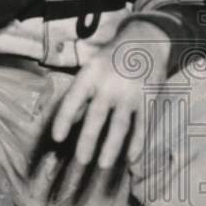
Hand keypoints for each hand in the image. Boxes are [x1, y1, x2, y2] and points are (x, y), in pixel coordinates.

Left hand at [51, 22, 170, 167]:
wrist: (146, 40)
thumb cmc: (112, 60)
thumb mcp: (92, 70)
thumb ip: (81, 96)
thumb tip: (66, 123)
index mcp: (91, 74)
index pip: (73, 100)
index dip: (63, 119)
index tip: (57, 139)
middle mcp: (110, 84)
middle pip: (96, 116)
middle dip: (88, 140)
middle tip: (81, 160)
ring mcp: (131, 92)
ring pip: (120, 124)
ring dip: (111, 146)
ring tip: (103, 165)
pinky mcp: (149, 98)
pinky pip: (142, 124)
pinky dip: (137, 142)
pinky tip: (131, 158)